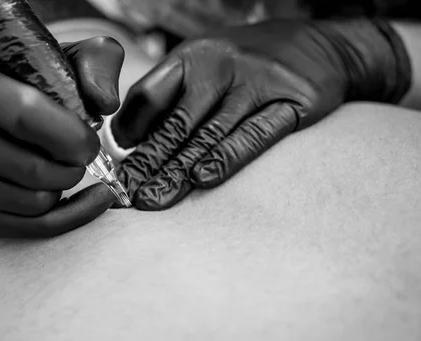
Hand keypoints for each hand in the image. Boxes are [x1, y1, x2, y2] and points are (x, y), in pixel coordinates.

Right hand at [0, 37, 123, 237]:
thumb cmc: (26, 87)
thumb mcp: (61, 61)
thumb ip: (94, 65)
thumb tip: (105, 102)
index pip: (26, 118)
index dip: (71, 138)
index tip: (91, 145)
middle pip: (29, 170)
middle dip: (71, 171)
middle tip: (80, 161)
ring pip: (27, 204)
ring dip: (61, 193)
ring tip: (65, 174)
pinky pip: (19, 229)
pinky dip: (57, 220)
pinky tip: (70, 202)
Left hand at [112, 19, 409, 209]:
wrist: (320, 44)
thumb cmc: (248, 63)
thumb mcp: (205, 64)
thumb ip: (169, 95)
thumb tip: (127, 139)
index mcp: (192, 57)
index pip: (148, 96)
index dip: (128, 130)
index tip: (117, 162)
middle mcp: (219, 66)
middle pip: (174, 122)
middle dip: (146, 163)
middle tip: (124, 194)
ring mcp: (256, 83)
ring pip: (208, 135)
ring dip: (176, 172)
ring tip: (152, 199)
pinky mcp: (291, 102)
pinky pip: (254, 135)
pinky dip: (227, 158)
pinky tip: (202, 179)